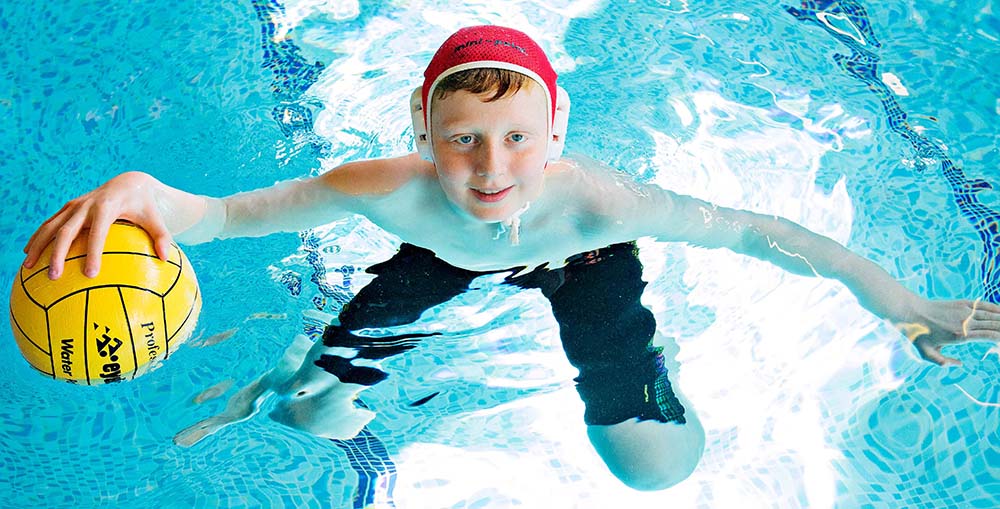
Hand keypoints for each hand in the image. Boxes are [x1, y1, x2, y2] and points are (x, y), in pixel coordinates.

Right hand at [22, 171, 172, 278]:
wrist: (129, 183)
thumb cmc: (145, 206)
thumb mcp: (156, 219)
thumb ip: (162, 236)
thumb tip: (166, 258)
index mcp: (107, 207)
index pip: (98, 233)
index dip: (93, 253)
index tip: (90, 274)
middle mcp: (86, 205)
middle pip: (67, 231)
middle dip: (58, 254)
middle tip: (54, 276)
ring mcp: (74, 205)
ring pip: (51, 226)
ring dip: (38, 245)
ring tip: (29, 267)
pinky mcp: (68, 207)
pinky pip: (49, 223)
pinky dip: (38, 237)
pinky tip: (29, 254)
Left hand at [898, 298, 999, 365]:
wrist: (909, 312)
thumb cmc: (917, 334)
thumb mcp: (926, 354)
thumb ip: (942, 362)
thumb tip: (959, 364)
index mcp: (960, 335)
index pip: (989, 336)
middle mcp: (965, 322)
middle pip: (995, 325)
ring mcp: (964, 311)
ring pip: (991, 314)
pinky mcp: (962, 303)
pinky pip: (983, 305)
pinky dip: (996, 308)